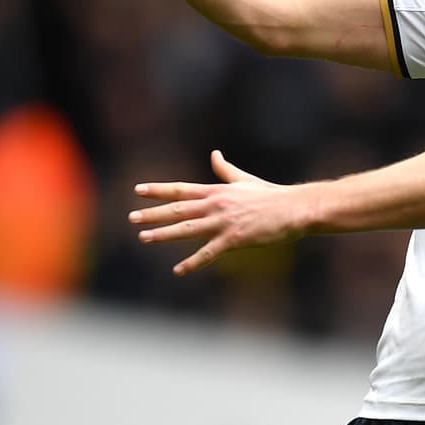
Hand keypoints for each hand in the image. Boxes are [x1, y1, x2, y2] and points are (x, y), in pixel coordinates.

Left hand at [129, 150, 300, 275]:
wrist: (292, 209)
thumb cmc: (270, 195)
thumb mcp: (244, 180)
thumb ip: (225, 170)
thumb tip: (214, 154)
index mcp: (217, 191)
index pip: (181, 189)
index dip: (158, 190)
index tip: (138, 190)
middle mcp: (216, 204)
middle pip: (178, 208)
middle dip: (153, 214)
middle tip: (132, 218)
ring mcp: (224, 222)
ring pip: (187, 228)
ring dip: (164, 234)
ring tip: (144, 237)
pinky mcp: (234, 239)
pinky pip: (208, 253)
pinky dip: (192, 263)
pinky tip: (178, 270)